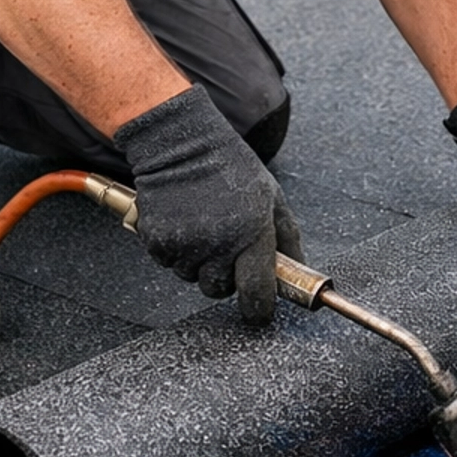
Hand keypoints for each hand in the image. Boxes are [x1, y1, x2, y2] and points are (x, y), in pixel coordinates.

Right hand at [115, 85, 302, 323]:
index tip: (258, 311)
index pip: (257, 292)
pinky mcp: (158, 242)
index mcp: (252, 234)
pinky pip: (168, 262)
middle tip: (223, 244)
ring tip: (201, 224)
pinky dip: (174, 249)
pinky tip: (181, 221)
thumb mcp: (271, 197)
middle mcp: (219, 244)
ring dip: (196, 261)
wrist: (181, 145)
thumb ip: (287, 238)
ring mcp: (186, 245)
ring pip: (191, 277)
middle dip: (222, 275)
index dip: (258, 309)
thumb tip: (298, 270)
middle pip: (218, 290)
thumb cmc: (230, 168)